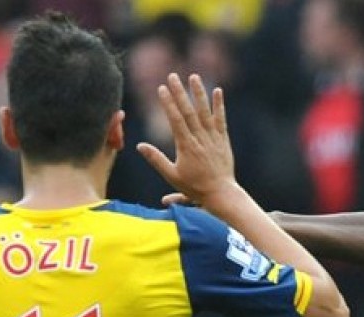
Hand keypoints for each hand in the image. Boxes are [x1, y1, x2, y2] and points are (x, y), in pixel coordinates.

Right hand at [137, 73, 236, 207]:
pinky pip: (221, 119)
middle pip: (188, 111)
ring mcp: (213, 138)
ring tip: (194, 77)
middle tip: (172, 76)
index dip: (168, 103)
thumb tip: (140, 146)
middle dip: (179, 92)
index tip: (161, 88)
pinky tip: (218, 91)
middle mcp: (200, 139)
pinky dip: (219, 105)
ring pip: (205, 112)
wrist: (221, 193)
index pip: (175, 120)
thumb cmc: (195, 187)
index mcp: (186, 146)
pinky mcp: (223, 140)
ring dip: (199, 93)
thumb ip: (156, 159)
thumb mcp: (172, 176)